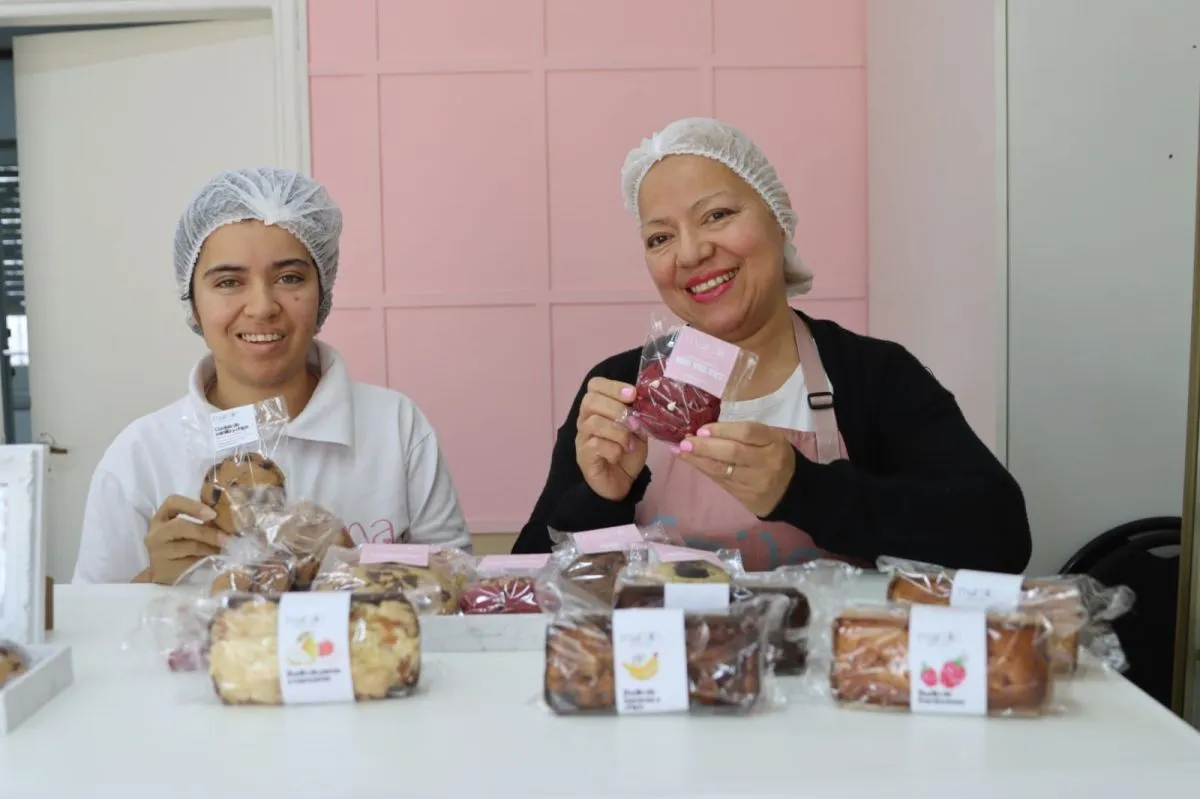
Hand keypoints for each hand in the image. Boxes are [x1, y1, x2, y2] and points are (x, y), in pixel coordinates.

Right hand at [142, 495, 227, 584]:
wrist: (162, 574)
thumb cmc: (180, 546)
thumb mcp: (186, 530)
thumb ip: (202, 521)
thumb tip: (229, 520)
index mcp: (162, 517)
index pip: (172, 502)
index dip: (193, 506)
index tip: (212, 514)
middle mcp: (156, 533)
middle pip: (179, 526)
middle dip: (205, 531)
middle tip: (225, 537)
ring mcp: (157, 552)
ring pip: (187, 546)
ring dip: (209, 547)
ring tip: (224, 548)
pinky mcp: (163, 569)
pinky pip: (189, 563)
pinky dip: (205, 560)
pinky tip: (215, 559)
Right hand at [575, 377, 647, 500]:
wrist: (622, 481)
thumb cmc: (628, 452)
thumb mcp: (638, 428)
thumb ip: (638, 413)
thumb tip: (645, 399)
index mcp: (598, 408)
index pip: (595, 385)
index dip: (613, 386)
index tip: (633, 394)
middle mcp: (585, 420)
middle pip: (590, 401)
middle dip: (616, 408)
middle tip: (634, 422)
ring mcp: (582, 438)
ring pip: (594, 423)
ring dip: (618, 432)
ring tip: (630, 443)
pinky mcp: (584, 457)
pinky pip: (595, 445)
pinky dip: (613, 449)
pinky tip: (620, 454)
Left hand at [678, 422, 796, 516]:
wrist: (792, 491)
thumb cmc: (775, 456)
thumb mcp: (769, 439)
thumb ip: (744, 433)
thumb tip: (706, 429)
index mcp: (774, 441)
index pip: (747, 432)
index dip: (722, 430)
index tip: (702, 429)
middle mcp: (767, 462)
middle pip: (732, 452)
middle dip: (705, 446)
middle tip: (685, 441)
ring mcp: (756, 482)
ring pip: (722, 470)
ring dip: (698, 460)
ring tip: (680, 451)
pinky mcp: (746, 497)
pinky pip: (721, 482)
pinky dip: (704, 470)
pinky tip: (692, 462)